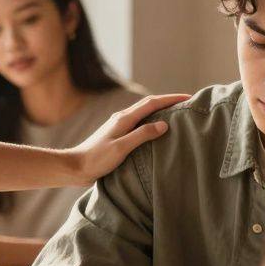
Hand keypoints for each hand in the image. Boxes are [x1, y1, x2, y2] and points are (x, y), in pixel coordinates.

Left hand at [65, 94, 190, 184]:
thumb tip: (164, 124)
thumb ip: (142, 135)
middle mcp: (122, 118)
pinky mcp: (118, 135)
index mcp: (124, 118)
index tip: (188, 97)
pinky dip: (152, 120)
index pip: (152, 103)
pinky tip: (157, 129)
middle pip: (149, 104)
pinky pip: (140, 122)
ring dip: (161, 110)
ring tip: (176, 113)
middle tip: (187, 102)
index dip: (171, 99)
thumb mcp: (121, 148)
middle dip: (169, 101)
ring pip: (144, 113)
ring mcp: (119, 126)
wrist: (75, 167)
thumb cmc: (97, 159)